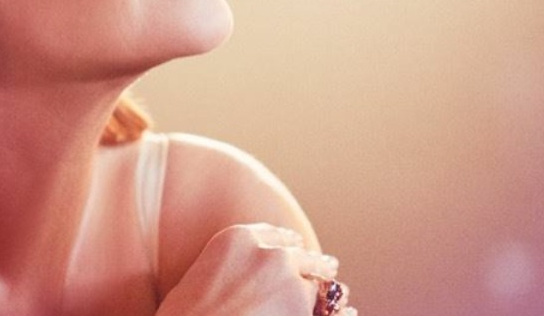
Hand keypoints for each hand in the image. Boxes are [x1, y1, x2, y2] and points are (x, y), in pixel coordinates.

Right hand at [155, 223, 353, 315]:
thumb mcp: (196, 281)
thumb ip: (226, 271)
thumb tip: (240, 284)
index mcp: (236, 238)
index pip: (274, 236)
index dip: (288, 244)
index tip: (297, 249)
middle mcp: (267, 254)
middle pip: (301, 256)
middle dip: (314, 265)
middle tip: (328, 268)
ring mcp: (290, 284)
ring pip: (318, 284)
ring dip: (326, 292)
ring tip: (339, 297)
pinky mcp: (303, 312)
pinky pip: (331, 313)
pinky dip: (341, 315)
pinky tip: (348, 314)